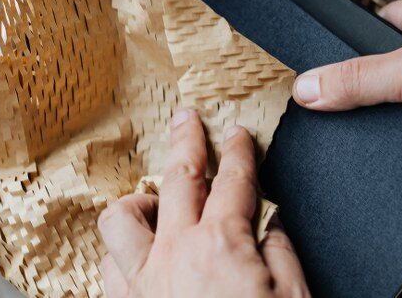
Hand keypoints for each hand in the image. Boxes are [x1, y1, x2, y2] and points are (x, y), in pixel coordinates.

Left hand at [97, 110, 308, 297]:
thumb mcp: (294, 294)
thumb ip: (278, 248)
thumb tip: (267, 222)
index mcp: (222, 244)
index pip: (232, 180)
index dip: (238, 150)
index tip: (237, 135)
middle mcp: (174, 254)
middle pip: (178, 177)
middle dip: (186, 140)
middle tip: (188, 121)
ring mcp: (143, 282)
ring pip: (122, 219)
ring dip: (141, 202)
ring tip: (157, 200)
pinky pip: (108, 266)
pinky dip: (122, 252)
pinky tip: (138, 253)